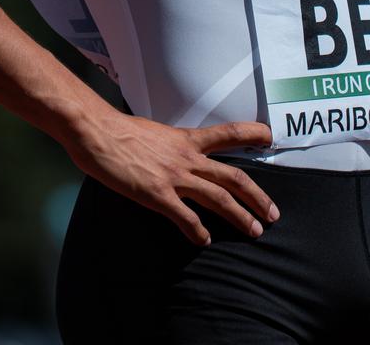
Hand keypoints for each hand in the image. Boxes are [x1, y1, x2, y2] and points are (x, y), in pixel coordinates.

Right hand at [66, 110, 277, 244]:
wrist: (96, 132)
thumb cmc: (118, 130)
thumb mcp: (153, 132)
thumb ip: (169, 145)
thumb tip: (171, 154)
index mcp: (186, 140)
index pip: (228, 133)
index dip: (252, 134)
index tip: (270, 137)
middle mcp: (187, 158)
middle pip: (234, 177)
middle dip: (258, 197)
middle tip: (273, 214)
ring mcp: (174, 177)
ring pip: (219, 198)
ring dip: (240, 216)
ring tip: (254, 230)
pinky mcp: (157, 195)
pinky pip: (186, 218)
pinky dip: (199, 231)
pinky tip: (204, 240)